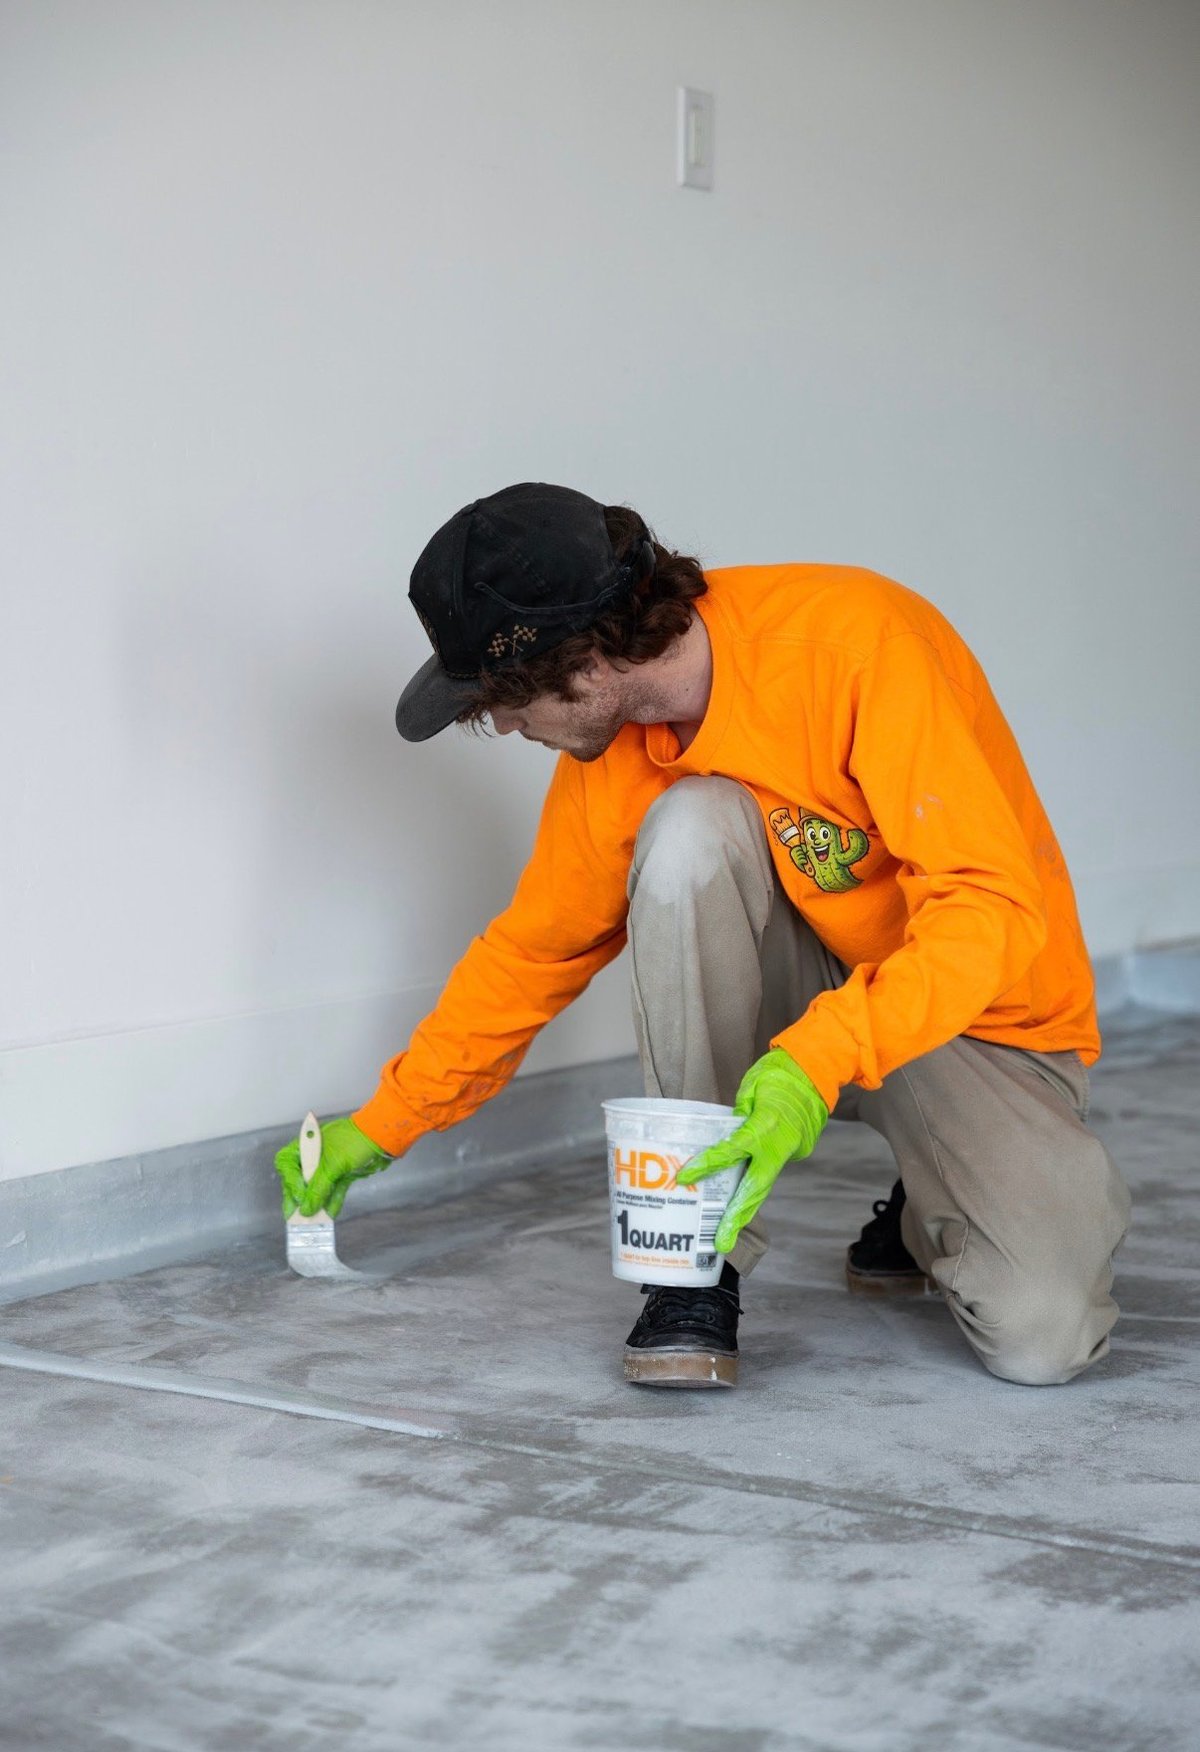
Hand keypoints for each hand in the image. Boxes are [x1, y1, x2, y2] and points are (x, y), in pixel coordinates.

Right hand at [274, 1116, 391, 1218]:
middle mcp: (314, 1154)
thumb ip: (319, 1188)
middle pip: (299, 1179)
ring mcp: (328, 1164)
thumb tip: (306, 1209)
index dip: (290, 1182)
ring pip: (316, 1188)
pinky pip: (333, 1190)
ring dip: (316, 1204)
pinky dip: (332, 1202)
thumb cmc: (356, 1140)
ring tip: (313, 1222)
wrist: (383, 1137)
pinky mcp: (342, 1173)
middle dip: (300, 1198)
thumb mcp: (334, 1164)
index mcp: (308, 1143)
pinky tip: (329, 1215)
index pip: (287, 1164)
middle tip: (297, 1218)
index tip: (299, 1197)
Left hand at [676, 1048, 827, 1252]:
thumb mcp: (752, 1084)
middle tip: (721, 1242)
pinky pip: (771, 1170)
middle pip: (756, 1187)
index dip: (708, 1164)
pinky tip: (738, 1197)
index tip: (686, 1177)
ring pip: (764, 1184)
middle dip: (737, 1217)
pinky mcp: (799, 1151)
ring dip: (744, 1209)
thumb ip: (738, 1110)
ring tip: (725, 1234)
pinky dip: (755, 1184)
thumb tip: (726, 1130)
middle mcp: (780, 1144)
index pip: (732, 1149)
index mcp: (766, 1124)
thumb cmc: (781, 1072)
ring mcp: (793, 1151)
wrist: (819, 1071)